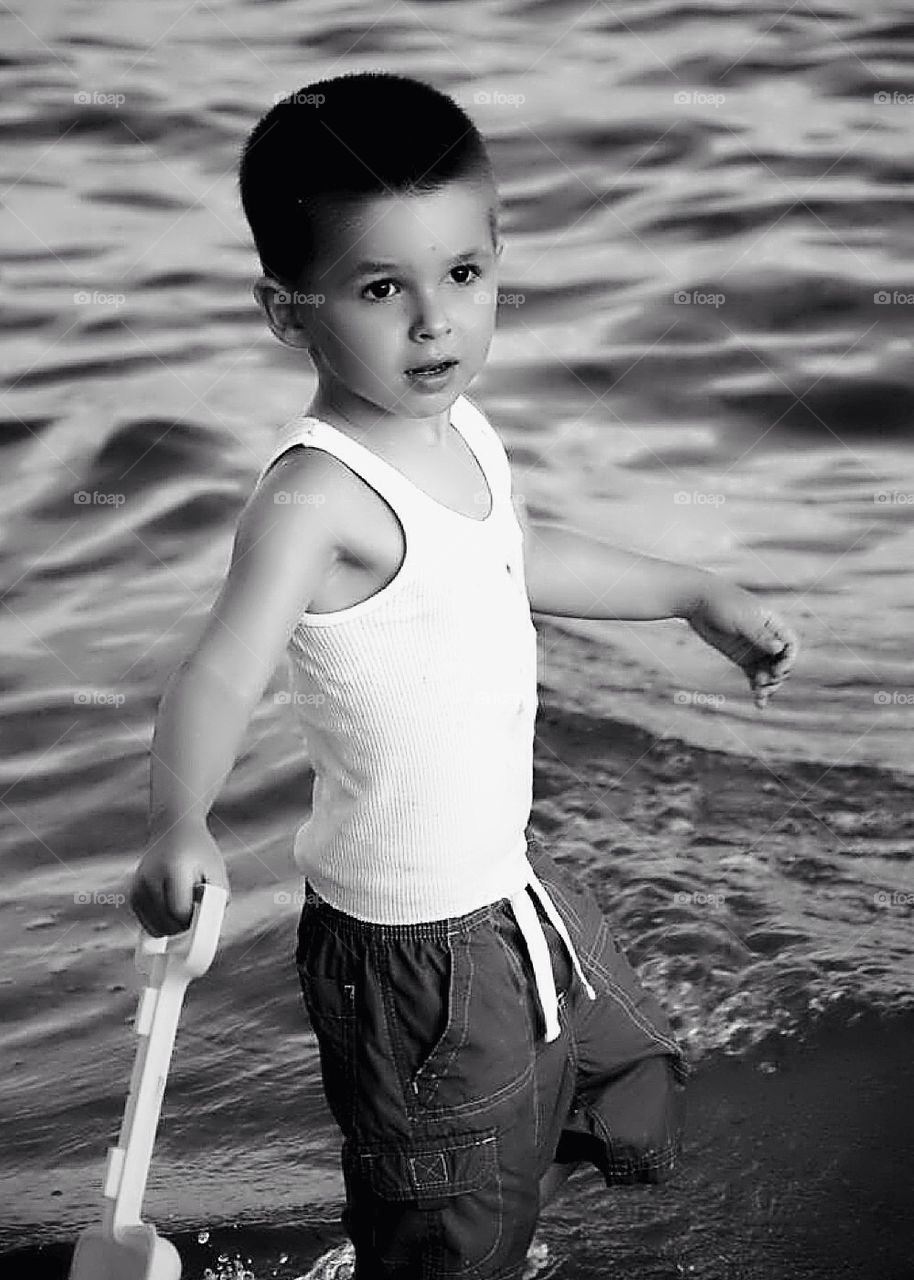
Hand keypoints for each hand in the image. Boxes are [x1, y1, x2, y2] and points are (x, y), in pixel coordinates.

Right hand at [129, 825, 229, 936]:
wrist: (173, 829)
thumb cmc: (200, 852)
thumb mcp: (216, 870)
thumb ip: (218, 899)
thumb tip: (208, 929)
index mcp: (172, 869)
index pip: (180, 911)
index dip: (194, 919)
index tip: (203, 912)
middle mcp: (150, 878)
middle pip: (166, 923)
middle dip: (184, 925)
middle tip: (196, 910)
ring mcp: (138, 886)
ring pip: (154, 928)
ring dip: (172, 927)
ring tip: (185, 907)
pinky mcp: (133, 894)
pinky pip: (146, 924)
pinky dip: (161, 923)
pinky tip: (172, 908)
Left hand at [685, 585, 798, 709]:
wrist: (697, 601)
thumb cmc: (722, 603)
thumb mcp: (741, 620)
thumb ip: (760, 635)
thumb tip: (779, 648)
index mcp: (773, 624)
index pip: (790, 645)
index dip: (788, 660)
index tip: (776, 671)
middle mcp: (767, 638)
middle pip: (781, 662)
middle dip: (777, 676)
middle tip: (764, 685)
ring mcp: (754, 648)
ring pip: (769, 671)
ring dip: (768, 685)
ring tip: (760, 696)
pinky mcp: (741, 657)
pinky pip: (755, 675)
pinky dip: (757, 687)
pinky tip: (759, 702)